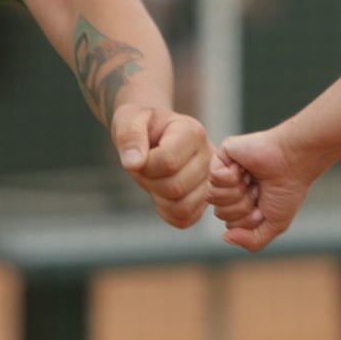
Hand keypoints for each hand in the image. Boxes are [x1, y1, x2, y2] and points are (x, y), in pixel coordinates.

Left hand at [111, 105, 211, 228]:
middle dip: (150, 182)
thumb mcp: (129, 120)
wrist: (153, 132)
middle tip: (145, 168)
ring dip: (159, 199)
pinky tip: (161, 196)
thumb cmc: (142, 125)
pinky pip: (186, 219)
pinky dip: (168, 213)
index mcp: (193, 132)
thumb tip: (133, 163)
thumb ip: (129, 136)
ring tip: (155, 180)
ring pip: (183, 207)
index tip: (140, 155)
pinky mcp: (205, 198)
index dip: (145, 165)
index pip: (168, 162)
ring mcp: (211, 179)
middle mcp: (210, 156)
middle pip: (176, 187)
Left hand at [209, 128, 316, 251]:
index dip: (247, 221)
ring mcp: (226, 170)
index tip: (264, 207)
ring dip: (237, 193)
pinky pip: (214, 177)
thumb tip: (225, 237)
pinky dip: (233, 177)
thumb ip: (251, 241)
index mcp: (242, 203)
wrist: (294, 162)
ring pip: (212, 196)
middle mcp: (232, 188)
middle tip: (259, 191)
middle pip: (219, 212)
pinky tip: (245, 168)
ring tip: (252, 180)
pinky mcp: (223, 154)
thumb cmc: (287, 191)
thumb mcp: (274, 225)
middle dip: (242, 207)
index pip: (229, 224)